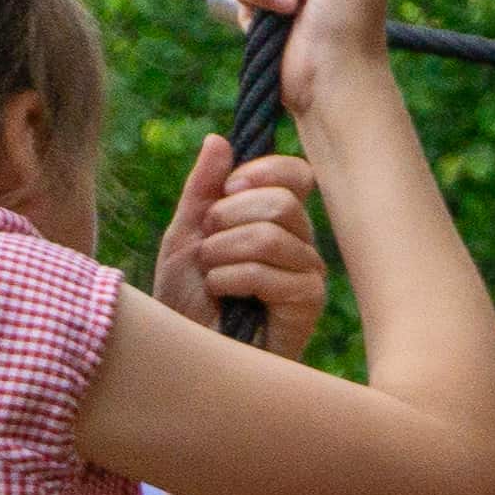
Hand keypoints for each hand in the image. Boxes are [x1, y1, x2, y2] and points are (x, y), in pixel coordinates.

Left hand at [145, 137, 327, 357]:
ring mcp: (308, 274)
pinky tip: (224, 296)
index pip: (297, 175)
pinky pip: (268, 272)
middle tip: (207, 245)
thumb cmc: (188, 300)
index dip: (265, 171)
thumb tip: (219, 140)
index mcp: (277, 220)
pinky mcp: (307, 304)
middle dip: (226, 218)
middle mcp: (301, 243)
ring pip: (269, 235)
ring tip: (211, 275)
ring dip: (221, 253)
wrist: (187, 353)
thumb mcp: (186, 234)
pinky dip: (231, 279)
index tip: (228, 188)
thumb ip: (203, 189)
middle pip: (281, 202)